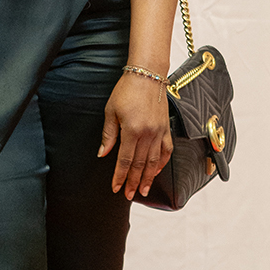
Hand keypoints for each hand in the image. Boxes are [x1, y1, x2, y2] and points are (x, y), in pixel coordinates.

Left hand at [98, 72, 172, 199]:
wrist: (147, 74)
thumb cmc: (126, 90)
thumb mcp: (111, 111)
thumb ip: (109, 134)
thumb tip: (103, 153)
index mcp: (132, 131)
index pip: (125, 160)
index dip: (120, 176)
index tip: (116, 187)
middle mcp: (148, 134)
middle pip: (140, 165)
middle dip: (134, 182)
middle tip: (129, 194)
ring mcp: (159, 132)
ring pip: (155, 161)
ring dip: (149, 178)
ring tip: (144, 190)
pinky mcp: (166, 128)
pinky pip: (167, 150)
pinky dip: (162, 163)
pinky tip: (157, 171)